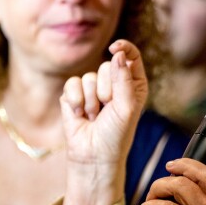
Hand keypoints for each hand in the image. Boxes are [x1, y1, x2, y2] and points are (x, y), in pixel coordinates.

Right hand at [59, 40, 147, 204]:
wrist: (93, 156)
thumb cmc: (116, 135)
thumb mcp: (126, 107)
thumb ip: (123, 79)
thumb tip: (118, 53)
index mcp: (133, 84)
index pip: (130, 56)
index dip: (123, 48)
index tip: (115, 48)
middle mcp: (114, 83)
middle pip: (106, 66)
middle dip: (106, 89)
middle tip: (108, 109)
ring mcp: (93, 89)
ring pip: (88, 76)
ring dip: (91, 100)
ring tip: (94, 117)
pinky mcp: (74, 95)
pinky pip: (72, 84)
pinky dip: (76, 101)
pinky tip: (80, 115)